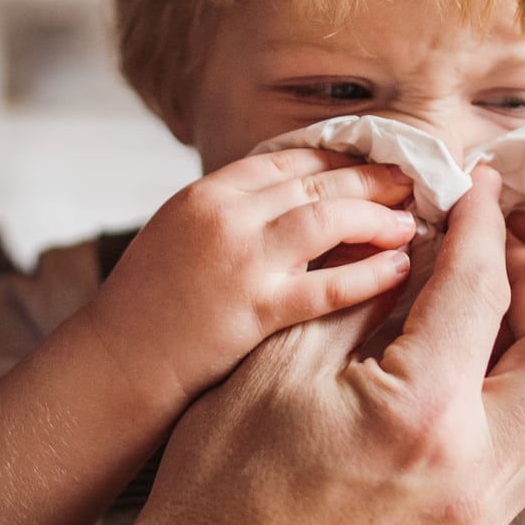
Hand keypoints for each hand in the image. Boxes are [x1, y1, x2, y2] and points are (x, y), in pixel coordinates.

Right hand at [86, 149, 418, 404]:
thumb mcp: (179, 238)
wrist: (112, 367)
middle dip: (371, 179)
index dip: (340, 158)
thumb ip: (233, 217)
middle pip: (316, 180)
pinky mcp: (253, 309)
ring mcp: (238, 260)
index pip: (289, 158)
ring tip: (411, 223)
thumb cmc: (147, 312)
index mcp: (205, 193)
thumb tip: (295, 206)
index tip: (375, 164)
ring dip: (377, 217)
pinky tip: (397, 270)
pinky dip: (368, 274)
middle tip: (412, 183)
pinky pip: (326, 285)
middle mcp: (223, 215)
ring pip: (327, 219)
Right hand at [116, 168, 524, 524]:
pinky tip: (481, 372)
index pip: (482, 291)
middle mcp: (472, 472)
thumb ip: (362, 295)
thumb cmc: (220, 480)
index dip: (480, 225)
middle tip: (494, 250)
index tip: (476, 188)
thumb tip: (416, 242)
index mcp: (421, 417)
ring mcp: (480, 517)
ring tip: (498, 311)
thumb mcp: (280, 361)